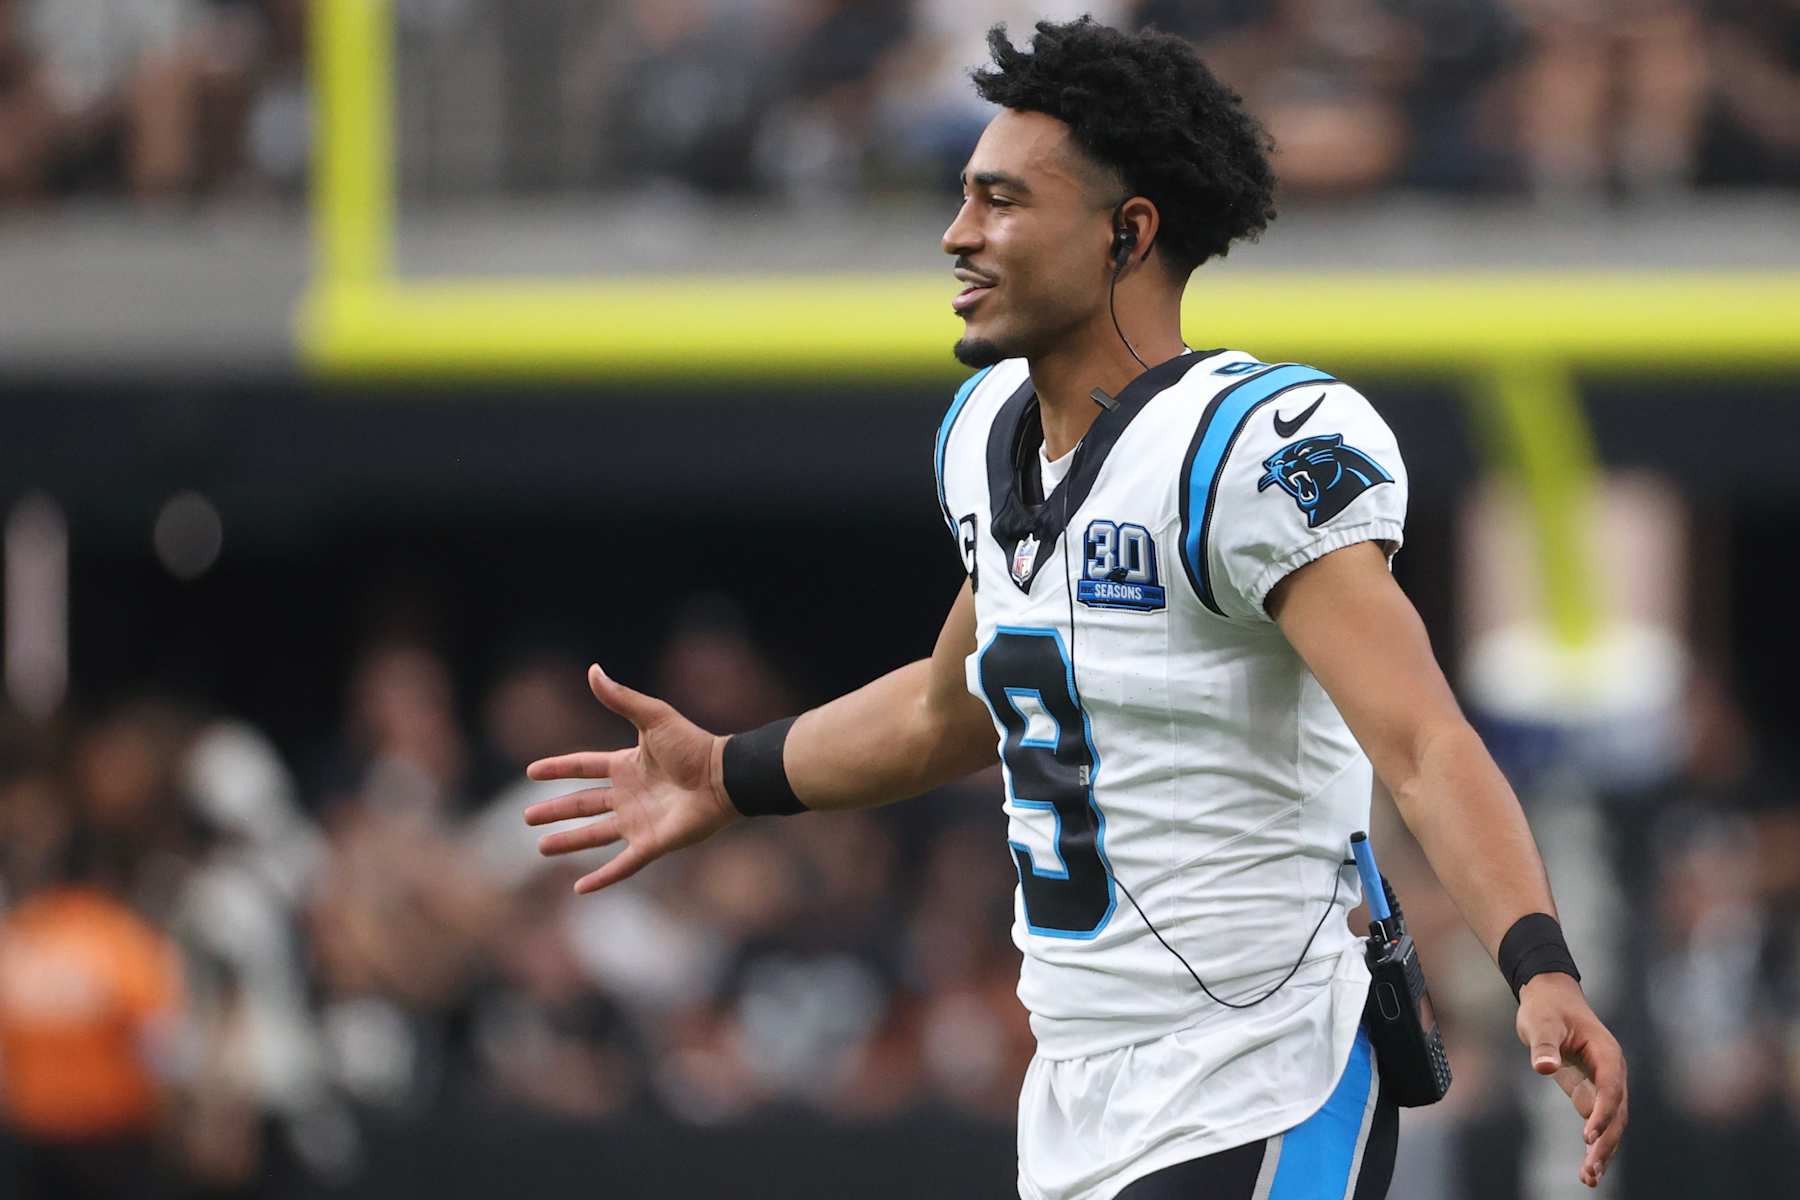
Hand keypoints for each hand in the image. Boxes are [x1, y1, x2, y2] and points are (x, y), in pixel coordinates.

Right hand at [523, 665, 737, 893]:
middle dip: (555, 810)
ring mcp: (639, 821)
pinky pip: (622, 864)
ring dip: (568, 841)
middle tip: (527, 818)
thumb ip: (622, 699)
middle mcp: (629, 795)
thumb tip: (593, 670)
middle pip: (583, 804)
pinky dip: (602, 878)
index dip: (558, 768)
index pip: (584, 767)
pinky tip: (580, 889)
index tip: (531, 771)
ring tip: (542, 848)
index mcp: (626, 765)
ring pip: (594, 835)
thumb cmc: (692, 745)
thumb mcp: (653, 717)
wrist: (723, 777)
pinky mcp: (652, 843)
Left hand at [1516, 972, 1627, 1187]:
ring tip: (1588, 1178)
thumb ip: (1544, 1046)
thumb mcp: (1540, 1023)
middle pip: (1617, 1113)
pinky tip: (1586, 1169)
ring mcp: (1605, 1084)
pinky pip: (1598, 1122)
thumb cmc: (1546, 1008)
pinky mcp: (1592, 1092)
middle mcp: (1612, 1072)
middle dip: (1605, 1142)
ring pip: (1611, 1123)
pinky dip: (1595, 1144)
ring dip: (1603, 1150)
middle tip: (1590, 1169)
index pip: (1611, 1088)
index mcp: (1606, 1054)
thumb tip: (1544, 1066)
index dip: (1602, 1112)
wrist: (1550, 998)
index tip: (1587, 1134)